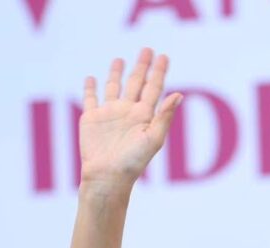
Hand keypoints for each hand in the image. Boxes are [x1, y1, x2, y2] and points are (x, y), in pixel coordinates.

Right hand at [79, 47, 182, 186]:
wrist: (108, 176)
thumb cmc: (133, 162)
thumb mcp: (153, 138)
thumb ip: (164, 116)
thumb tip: (179, 94)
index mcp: (144, 116)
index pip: (154, 88)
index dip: (159, 72)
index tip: (164, 56)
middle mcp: (128, 112)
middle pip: (136, 83)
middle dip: (141, 67)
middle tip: (147, 49)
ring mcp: (109, 114)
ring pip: (113, 87)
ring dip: (116, 73)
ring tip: (119, 59)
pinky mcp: (91, 119)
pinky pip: (90, 99)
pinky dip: (89, 88)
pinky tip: (91, 78)